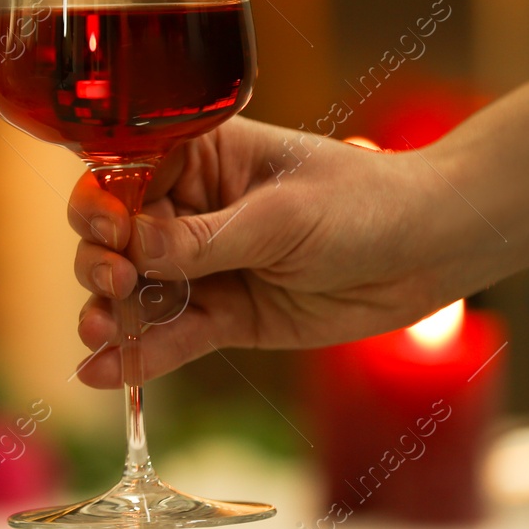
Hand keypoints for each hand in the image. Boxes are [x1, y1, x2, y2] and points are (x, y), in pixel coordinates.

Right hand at [69, 117, 477, 387]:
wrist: (428, 253)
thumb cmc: (362, 204)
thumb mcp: (281, 217)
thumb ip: (204, 238)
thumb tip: (132, 249)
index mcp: (199, 155)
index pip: (126, 173)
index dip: (103, 201)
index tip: (109, 230)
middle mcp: (190, 208)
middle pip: (116, 234)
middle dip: (101, 259)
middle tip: (116, 281)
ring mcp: (204, 265)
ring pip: (135, 291)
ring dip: (110, 312)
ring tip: (101, 333)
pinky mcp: (225, 317)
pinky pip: (173, 337)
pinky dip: (140, 356)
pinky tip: (103, 372)